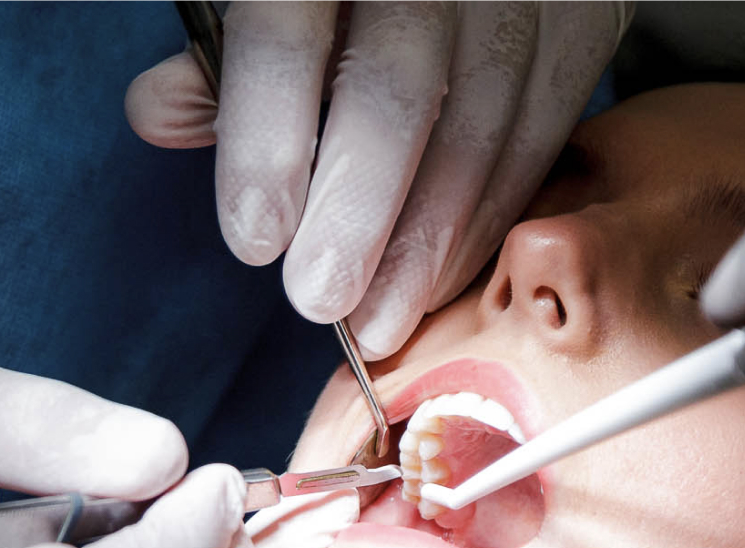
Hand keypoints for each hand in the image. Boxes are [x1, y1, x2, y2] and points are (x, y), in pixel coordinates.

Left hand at [127, 1, 631, 357]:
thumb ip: (223, 53)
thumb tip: (159, 115)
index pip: (289, 29)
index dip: (267, 140)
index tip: (254, 239)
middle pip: (396, 88)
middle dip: (359, 213)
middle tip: (322, 300)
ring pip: (481, 126)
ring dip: (427, 244)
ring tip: (380, 321)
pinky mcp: (584, 23)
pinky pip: (542, 137)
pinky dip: (488, 221)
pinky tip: (441, 279)